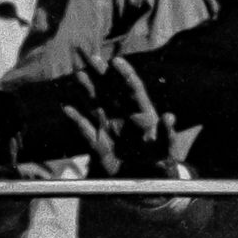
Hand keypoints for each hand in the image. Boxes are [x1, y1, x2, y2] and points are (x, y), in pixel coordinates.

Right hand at [62, 55, 178, 176]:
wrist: (147, 181)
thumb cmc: (161, 160)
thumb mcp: (167, 149)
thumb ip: (168, 133)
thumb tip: (170, 116)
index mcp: (144, 114)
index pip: (133, 89)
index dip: (125, 74)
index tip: (116, 60)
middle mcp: (125, 117)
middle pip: (111, 91)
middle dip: (101, 74)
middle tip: (90, 56)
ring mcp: (110, 128)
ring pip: (96, 105)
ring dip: (88, 91)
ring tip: (78, 74)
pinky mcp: (99, 144)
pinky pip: (86, 131)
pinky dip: (77, 120)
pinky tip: (67, 109)